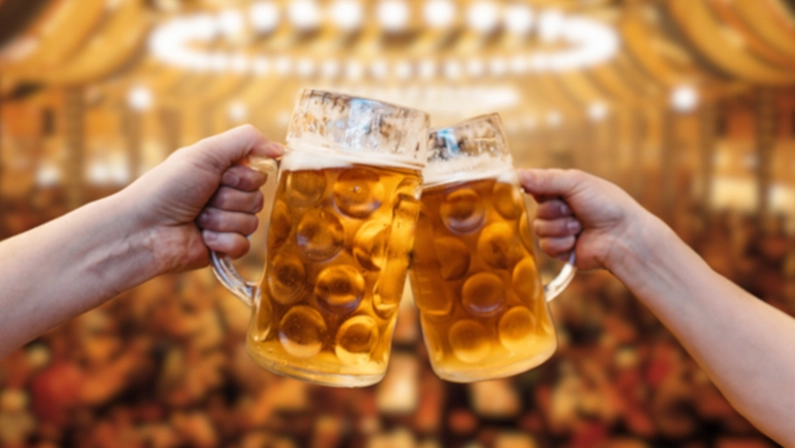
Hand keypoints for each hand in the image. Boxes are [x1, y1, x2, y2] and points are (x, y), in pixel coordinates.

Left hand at [119, 125, 282, 273]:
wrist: (143, 229)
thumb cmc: (168, 187)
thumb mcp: (206, 153)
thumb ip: (246, 140)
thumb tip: (281, 149)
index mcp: (224, 172)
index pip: (259, 175)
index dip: (241, 178)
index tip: (218, 177)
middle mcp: (227, 196)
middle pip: (258, 200)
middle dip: (229, 200)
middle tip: (202, 200)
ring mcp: (225, 223)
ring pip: (251, 224)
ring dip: (222, 220)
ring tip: (197, 220)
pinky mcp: (223, 249)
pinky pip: (244, 246)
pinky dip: (223, 242)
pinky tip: (202, 238)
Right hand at [518, 169, 656, 270]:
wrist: (624, 236)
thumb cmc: (607, 204)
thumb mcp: (575, 182)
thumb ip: (544, 179)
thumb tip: (514, 174)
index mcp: (561, 190)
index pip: (532, 187)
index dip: (531, 189)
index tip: (529, 189)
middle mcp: (557, 210)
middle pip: (534, 210)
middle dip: (555, 210)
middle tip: (574, 210)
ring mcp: (558, 231)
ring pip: (539, 229)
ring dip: (561, 227)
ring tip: (580, 226)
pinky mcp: (560, 251)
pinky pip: (545, 246)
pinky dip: (562, 242)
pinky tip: (578, 240)